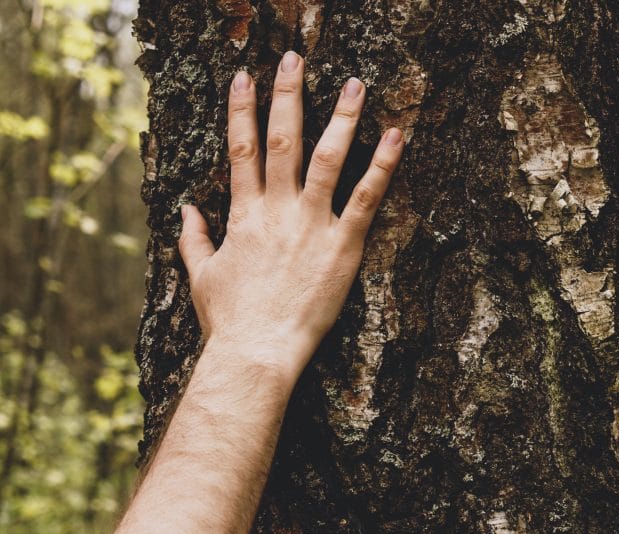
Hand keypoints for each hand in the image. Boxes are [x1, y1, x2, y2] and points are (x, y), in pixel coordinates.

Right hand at [177, 51, 404, 375]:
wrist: (256, 351)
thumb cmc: (230, 319)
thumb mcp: (201, 275)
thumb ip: (192, 239)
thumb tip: (184, 209)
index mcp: (244, 215)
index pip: (241, 149)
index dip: (243, 110)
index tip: (244, 77)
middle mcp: (277, 209)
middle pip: (282, 140)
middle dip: (287, 95)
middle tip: (295, 59)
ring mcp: (311, 224)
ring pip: (327, 158)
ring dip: (341, 117)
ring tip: (355, 84)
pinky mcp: (343, 244)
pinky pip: (366, 197)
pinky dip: (382, 166)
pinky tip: (395, 137)